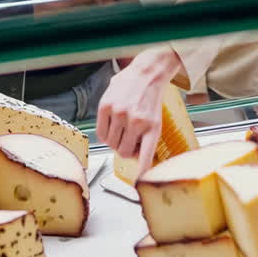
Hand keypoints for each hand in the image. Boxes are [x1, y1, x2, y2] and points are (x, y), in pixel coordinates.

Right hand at [96, 46, 182, 177]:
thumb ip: (146, 140)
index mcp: (152, 128)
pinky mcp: (106, 107)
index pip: (145, 157)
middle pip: (123, 153)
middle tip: (129, 141)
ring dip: (115, 141)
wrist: (146, 73)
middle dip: (125, 150)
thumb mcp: (155, 121)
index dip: (140, 172)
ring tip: (122, 130)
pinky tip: (112, 126)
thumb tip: (137, 163)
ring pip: (111, 144)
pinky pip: (101, 133)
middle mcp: (136, 122)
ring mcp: (120, 114)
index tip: (138, 183)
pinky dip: (105, 135)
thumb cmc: (150, 99)